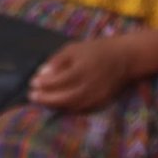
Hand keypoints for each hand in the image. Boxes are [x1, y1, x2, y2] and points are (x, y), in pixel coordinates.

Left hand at [27, 35, 147, 112]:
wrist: (124, 58)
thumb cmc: (95, 50)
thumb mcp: (73, 49)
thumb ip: (57, 61)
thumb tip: (41, 74)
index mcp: (82, 70)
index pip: (58, 81)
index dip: (44, 83)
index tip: (32, 83)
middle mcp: (90, 86)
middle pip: (65, 97)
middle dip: (46, 98)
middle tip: (32, 96)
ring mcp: (97, 96)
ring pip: (73, 105)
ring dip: (55, 105)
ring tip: (42, 101)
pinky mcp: (102, 102)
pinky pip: (83, 108)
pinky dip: (68, 107)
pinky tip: (58, 104)